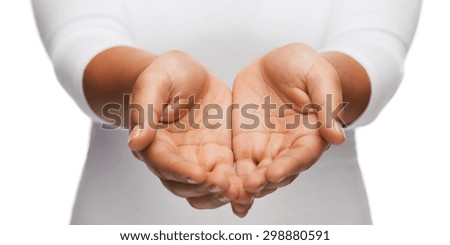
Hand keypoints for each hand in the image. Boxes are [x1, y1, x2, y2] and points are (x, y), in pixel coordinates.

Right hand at [128, 51, 242, 208]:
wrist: (187, 75)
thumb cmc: (165, 75)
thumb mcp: (155, 82)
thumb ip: (145, 111)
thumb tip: (136, 142)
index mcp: (155, 142)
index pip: (165, 163)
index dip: (181, 172)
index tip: (199, 176)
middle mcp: (176, 157)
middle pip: (185, 184)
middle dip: (204, 189)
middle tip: (223, 185)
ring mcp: (198, 159)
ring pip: (205, 189)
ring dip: (220, 194)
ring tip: (239, 192)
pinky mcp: (219, 155)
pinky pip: (227, 177)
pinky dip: (237, 187)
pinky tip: (250, 190)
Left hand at [231, 43, 345, 215]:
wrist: (276, 63)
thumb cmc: (304, 66)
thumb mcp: (318, 75)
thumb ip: (326, 104)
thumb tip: (337, 137)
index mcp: (311, 134)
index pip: (302, 156)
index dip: (289, 166)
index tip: (274, 173)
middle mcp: (289, 147)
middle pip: (279, 172)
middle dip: (264, 182)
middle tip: (250, 187)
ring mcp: (266, 147)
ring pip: (257, 174)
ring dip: (247, 187)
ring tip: (235, 196)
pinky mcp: (245, 144)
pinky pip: (239, 165)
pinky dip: (232, 180)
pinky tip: (221, 191)